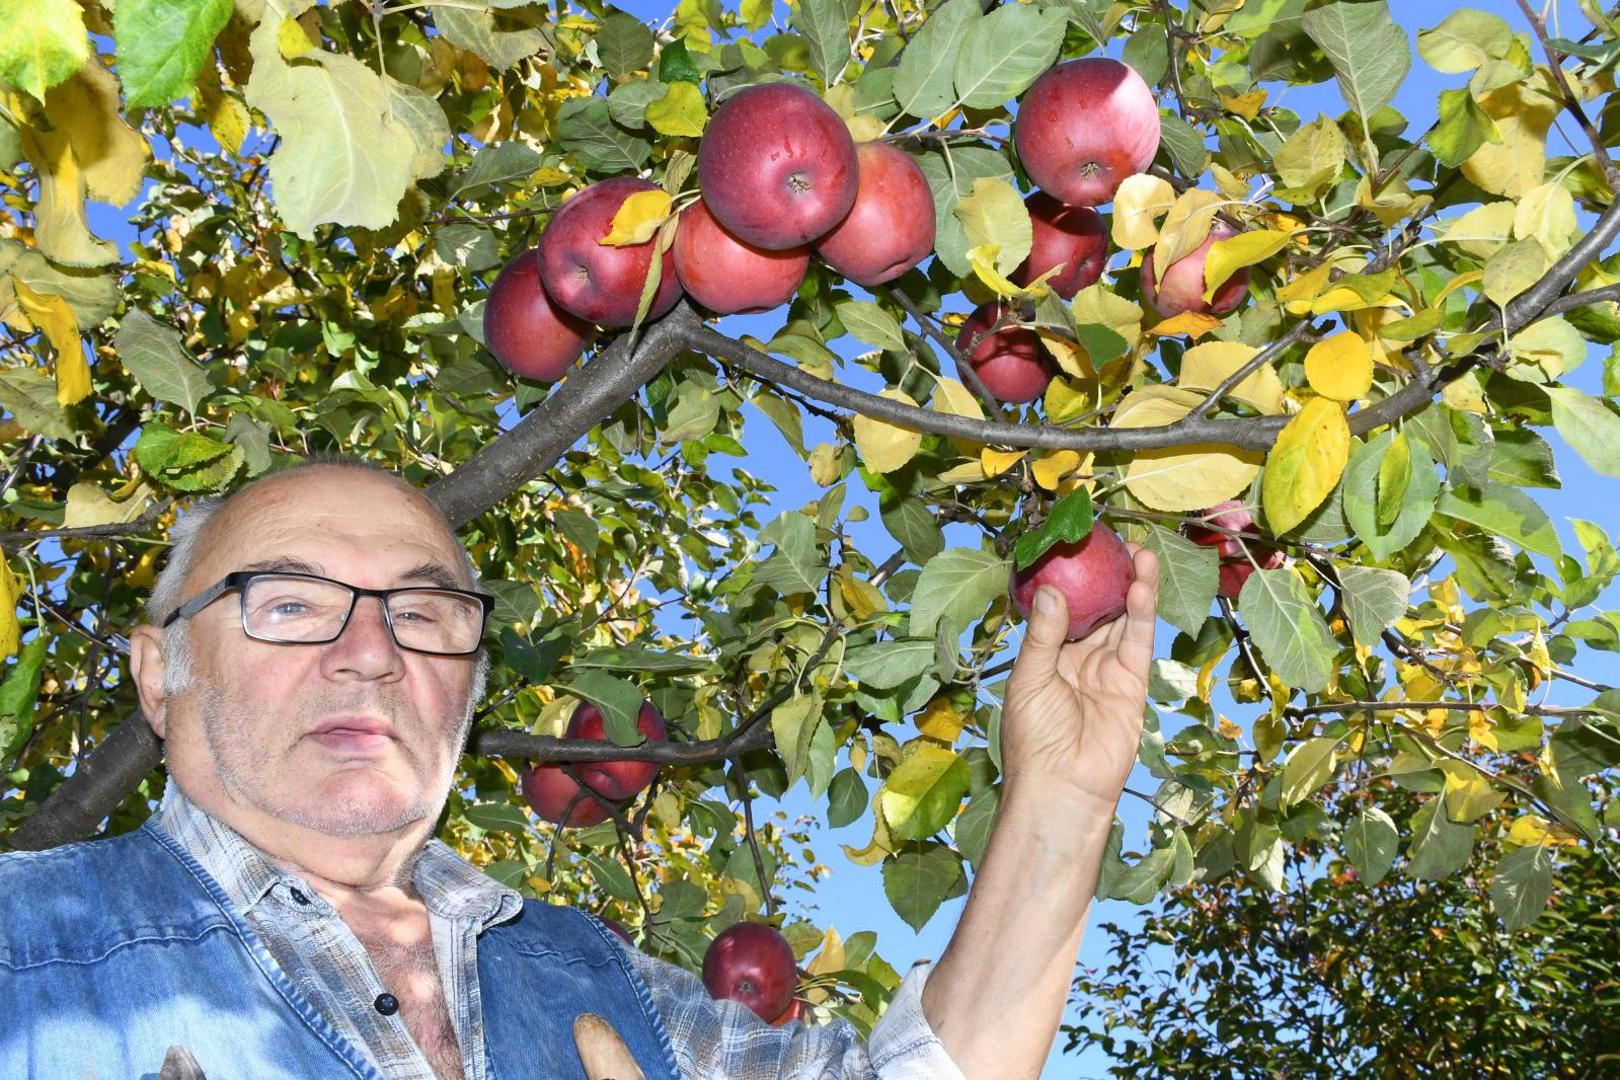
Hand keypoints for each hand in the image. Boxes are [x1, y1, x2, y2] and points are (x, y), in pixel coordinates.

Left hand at [999, 544, 1158, 807]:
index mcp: (1046, 655)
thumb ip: (1043, 635)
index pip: (1060, 608)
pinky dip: (1142, 614)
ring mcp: (1106, 669)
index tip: (1075, 545)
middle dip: (1107, 576)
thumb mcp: (1028, 679)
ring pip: (1122, 619)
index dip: (1070, 578)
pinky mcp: (1132, 683)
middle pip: (1097, 608)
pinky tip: (1142, 586)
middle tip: (1116, 540)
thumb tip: (1051, 589)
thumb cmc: (1033, 737)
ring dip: (1132, 586)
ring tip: (1139, 551)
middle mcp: (1077, 657)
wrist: (1062, 787)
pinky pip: (1138, 642)